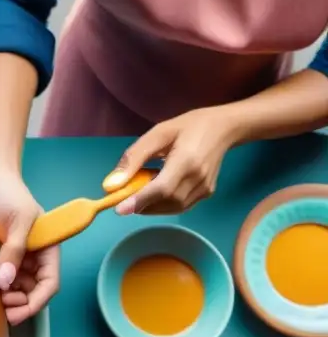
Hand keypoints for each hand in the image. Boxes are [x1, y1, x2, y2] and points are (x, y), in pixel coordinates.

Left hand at [0, 164, 59, 324]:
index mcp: (49, 251)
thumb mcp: (17, 220)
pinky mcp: (5, 260)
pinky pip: (5, 283)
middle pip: (34, 294)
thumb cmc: (10, 195)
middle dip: (20, 305)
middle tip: (0, 307)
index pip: (49, 284)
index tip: (17, 314)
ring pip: (19, 291)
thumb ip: (14, 250)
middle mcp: (37, 260)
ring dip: (8, 300)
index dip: (36, 303)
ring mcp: (21, 261)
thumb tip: (6, 281)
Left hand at [105, 107, 236, 215]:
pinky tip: (157, 192)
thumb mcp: (157, 134)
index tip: (118, 209)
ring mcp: (205, 188)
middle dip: (141, 204)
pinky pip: (180, 206)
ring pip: (172, 207)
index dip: (139, 201)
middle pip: (165, 201)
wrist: (225, 128)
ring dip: (151, 205)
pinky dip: (163, 204)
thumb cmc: (188, 126)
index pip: (161, 188)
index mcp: (187, 160)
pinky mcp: (207, 193)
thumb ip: (134, 158)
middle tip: (125, 197)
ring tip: (141, 192)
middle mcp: (199, 178)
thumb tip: (112, 184)